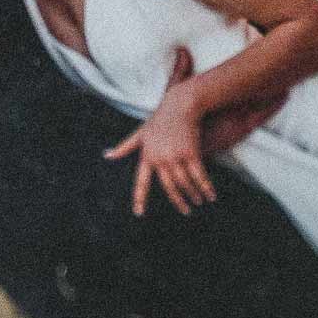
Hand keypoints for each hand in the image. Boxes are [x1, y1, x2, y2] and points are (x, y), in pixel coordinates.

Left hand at [105, 71, 213, 216]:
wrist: (180, 104)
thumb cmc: (159, 118)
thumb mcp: (140, 132)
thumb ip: (125, 146)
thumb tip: (107, 155)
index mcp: (147, 156)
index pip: (141, 181)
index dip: (139, 198)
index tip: (138, 213)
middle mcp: (160, 159)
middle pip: (168, 187)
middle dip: (178, 201)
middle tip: (186, 211)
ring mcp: (175, 156)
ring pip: (184, 183)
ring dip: (193, 194)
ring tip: (199, 201)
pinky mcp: (191, 153)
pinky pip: (199, 176)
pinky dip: (206, 187)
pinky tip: (211, 195)